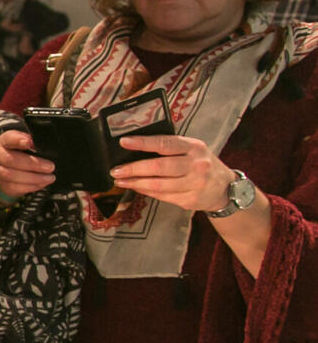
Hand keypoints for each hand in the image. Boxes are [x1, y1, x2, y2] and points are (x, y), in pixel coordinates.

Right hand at [0, 128, 55, 198]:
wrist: (16, 165)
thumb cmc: (25, 152)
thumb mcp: (30, 142)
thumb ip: (35, 142)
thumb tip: (44, 146)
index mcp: (5, 141)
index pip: (9, 138)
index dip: (18, 140)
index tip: (30, 142)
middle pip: (10, 159)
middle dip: (32, 164)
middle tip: (50, 167)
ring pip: (10, 175)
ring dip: (33, 178)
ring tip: (49, 177)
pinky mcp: (1, 184)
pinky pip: (13, 187)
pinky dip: (30, 186)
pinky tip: (41, 183)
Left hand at [111, 135, 235, 212]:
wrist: (225, 187)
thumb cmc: (202, 164)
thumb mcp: (193, 149)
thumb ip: (170, 148)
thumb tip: (136, 149)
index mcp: (194, 147)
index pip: (165, 143)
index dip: (143, 143)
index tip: (124, 142)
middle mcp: (196, 165)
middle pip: (159, 167)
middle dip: (133, 169)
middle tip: (116, 170)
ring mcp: (195, 184)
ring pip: (158, 185)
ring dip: (135, 183)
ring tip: (120, 180)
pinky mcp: (190, 199)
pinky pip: (162, 196)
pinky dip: (146, 191)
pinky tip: (136, 187)